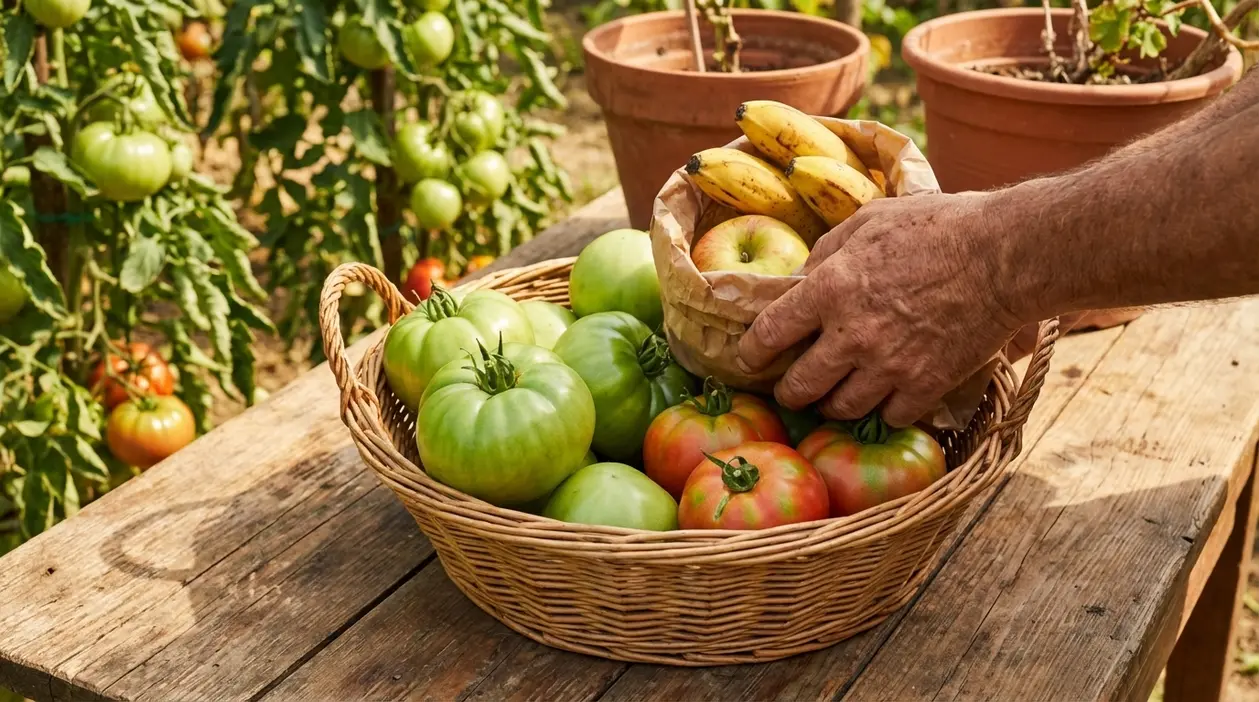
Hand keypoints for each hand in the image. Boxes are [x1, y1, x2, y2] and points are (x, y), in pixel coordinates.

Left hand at [737, 192, 1024, 426]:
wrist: (1004, 255)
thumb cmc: (938, 226)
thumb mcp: (870, 220)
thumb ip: (828, 251)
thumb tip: (801, 277)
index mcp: (830, 289)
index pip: (769, 334)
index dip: (752, 353)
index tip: (749, 359)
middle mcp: (851, 335)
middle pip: (800, 387)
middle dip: (790, 392)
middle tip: (792, 389)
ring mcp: (888, 366)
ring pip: (841, 409)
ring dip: (833, 405)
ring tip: (836, 396)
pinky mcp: (925, 386)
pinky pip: (889, 418)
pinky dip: (883, 412)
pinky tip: (885, 399)